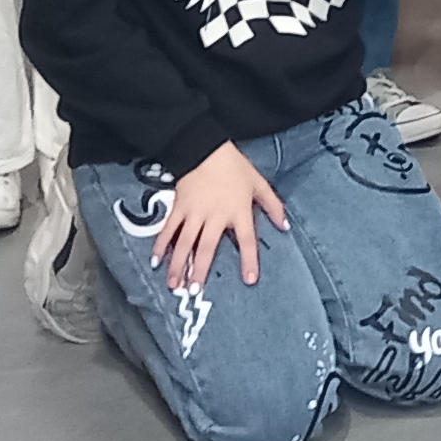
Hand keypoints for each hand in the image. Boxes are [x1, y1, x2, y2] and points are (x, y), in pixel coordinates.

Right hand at [159, 142, 288, 291]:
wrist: (205, 148)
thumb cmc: (235, 168)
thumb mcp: (259, 184)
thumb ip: (273, 206)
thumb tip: (285, 227)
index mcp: (238, 211)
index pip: (246, 240)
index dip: (248, 260)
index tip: (249, 280)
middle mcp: (215, 215)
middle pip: (207, 247)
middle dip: (200, 271)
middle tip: (194, 292)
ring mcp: (194, 212)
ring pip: (185, 242)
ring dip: (178, 265)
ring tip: (174, 285)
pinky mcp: (178, 207)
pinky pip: (168, 229)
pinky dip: (161, 245)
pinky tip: (156, 261)